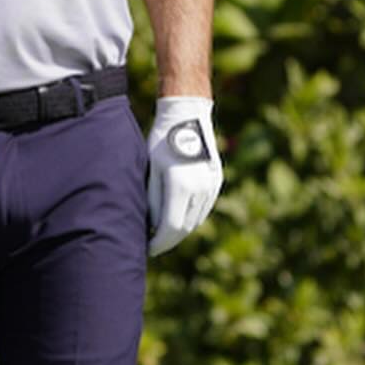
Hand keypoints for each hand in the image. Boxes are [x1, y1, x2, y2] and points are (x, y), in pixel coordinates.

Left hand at [146, 96, 222, 256]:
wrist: (187, 116)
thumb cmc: (161, 141)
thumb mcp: (150, 170)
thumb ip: (152, 199)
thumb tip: (150, 225)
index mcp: (181, 186)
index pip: (171, 228)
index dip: (158, 242)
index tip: (147, 248)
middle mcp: (200, 189)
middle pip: (185, 228)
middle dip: (168, 240)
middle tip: (153, 245)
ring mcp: (212, 185)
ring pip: (196, 220)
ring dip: (180, 231)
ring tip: (163, 234)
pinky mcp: (216, 181)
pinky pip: (203, 208)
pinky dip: (190, 218)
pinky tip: (177, 218)